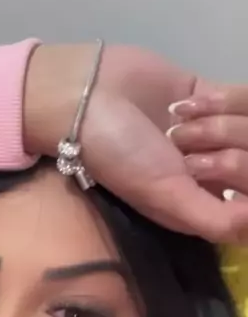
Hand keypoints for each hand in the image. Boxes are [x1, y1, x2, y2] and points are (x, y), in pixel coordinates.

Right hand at [24, 45, 247, 243]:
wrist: (85, 96)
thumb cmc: (120, 156)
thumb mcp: (165, 196)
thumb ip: (216, 221)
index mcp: (201, 206)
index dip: (245, 193)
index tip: (216, 185)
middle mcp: (212, 174)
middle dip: (228, 155)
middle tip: (187, 153)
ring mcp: (215, 135)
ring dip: (218, 125)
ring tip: (177, 127)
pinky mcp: (212, 97)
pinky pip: (244, 98)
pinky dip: (220, 101)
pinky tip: (186, 105)